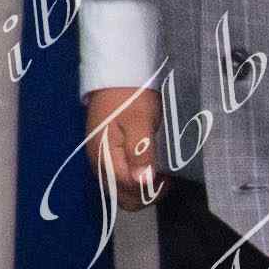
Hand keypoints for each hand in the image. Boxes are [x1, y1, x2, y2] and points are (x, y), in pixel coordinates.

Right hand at [85, 84, 162, 209]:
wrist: (116, 72)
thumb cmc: (130, 95)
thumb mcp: (140, 120)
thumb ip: (140, 152)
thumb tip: (144, 182)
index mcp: (105, 157)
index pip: (129, 190)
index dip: (151, 189)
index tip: (169, 176)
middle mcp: (98, 164)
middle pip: (123, 197)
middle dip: (147, 193)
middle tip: (165, 176)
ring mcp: (100, 159)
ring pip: (122, 190)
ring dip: (142, 187)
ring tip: (160, 170)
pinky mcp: (105, 153)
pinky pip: (120, 178)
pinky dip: (135, 178)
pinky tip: (149, 164)